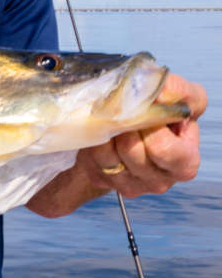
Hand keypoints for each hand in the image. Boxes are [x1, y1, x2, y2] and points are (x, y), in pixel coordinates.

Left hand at [83, 72, 205, 195]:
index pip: (161, 148)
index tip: (146, 108)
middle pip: (131, 150)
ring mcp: (130, 185)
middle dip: (126, 125)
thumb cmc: (163, 115)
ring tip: (115, 119)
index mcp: (184, 164)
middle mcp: (159, 181)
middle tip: (126, 110)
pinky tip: (105, 132)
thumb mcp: (180, 98)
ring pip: (108, 154)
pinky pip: (92, 158)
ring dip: (108, 131)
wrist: (132, 127)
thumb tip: (160, 92)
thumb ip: (178, 91)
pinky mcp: (104, 181)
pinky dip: (95, 139)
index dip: (150, 124)